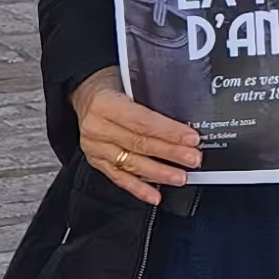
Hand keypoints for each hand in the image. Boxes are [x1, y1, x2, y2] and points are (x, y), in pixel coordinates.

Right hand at [69, 72, 204, 206]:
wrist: (86, 95)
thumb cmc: (112, 86)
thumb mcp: (129, 82)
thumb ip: (151, 100)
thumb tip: (183, 119)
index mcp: (105, 104)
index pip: (142, 121)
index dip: (169, 131)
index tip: (190, 138)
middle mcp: (97, 128)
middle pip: (139, 143)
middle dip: (170, 153)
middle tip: (192, 159)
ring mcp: (95, 147)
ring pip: (131, 163)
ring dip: (159, 173)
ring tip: (179, 177)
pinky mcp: (96, 162)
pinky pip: (119, 178)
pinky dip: (139, 188)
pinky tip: (155, 195)